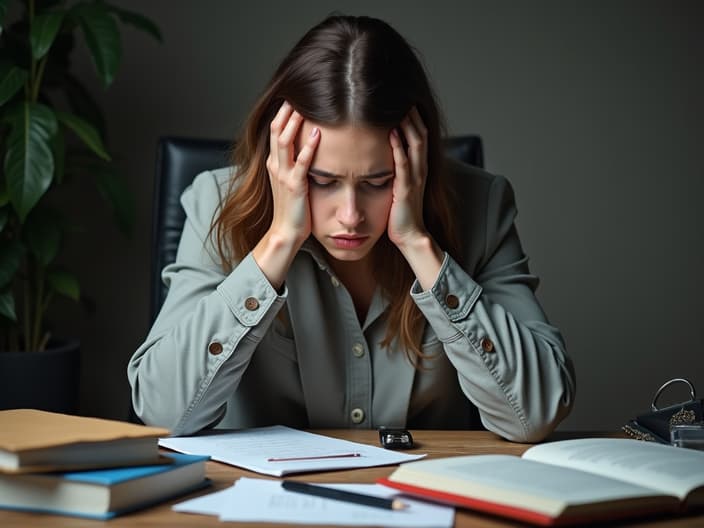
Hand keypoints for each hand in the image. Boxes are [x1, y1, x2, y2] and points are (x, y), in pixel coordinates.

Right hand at [253, 102, 319, 289]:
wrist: (286, 232)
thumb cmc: (293, 208)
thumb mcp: (291, 180)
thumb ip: (295, 162)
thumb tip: (308, 144)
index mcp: (274, 162)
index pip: (276, 130)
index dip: (284, 112)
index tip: (296, 96)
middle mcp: (275, 165)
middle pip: (277, 130)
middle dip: (288, 110)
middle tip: (300, 92)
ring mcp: (283, 175)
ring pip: (285, 142)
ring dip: (295, 122)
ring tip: (306, 105)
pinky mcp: (294, 186)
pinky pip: (301, 163)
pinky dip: (309, 147)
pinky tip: (318, 134)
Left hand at [387, 107, 429, 248]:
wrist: (410, 236)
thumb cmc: (401, 213)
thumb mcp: (400, 186)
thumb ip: (396, 170)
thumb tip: (386, 155)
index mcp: (419, 167)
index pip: (419, 135)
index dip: (414, 117)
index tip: (403, 100)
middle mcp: (420, 169)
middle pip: (420, 133)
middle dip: (413, 114)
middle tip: (403, 94)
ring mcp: (415, 178)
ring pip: (416, 144)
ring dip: (408, 124)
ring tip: (400, 105)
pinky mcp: (407, 188)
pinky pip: (404, 163)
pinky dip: (399, 146)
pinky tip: (393, 132)